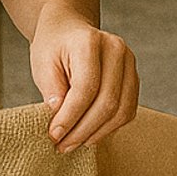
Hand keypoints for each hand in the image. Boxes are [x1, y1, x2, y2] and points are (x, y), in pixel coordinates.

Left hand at [30, 5, 138, 152]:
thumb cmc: (53, 47)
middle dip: (83, 130)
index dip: (70, 116)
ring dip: (98, 133)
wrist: (69, 29)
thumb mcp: (42, 64)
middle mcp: (117, 50)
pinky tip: (90, 134)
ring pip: (122, 109)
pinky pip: (128, 110)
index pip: (86, 87)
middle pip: (108, 101)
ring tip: (74, 143)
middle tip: (62, 146)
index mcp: (90, 41)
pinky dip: (110, 128)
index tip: (54, 134)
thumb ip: (52, 89)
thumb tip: (62, 118)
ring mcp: (130, 63)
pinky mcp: (134, 77)